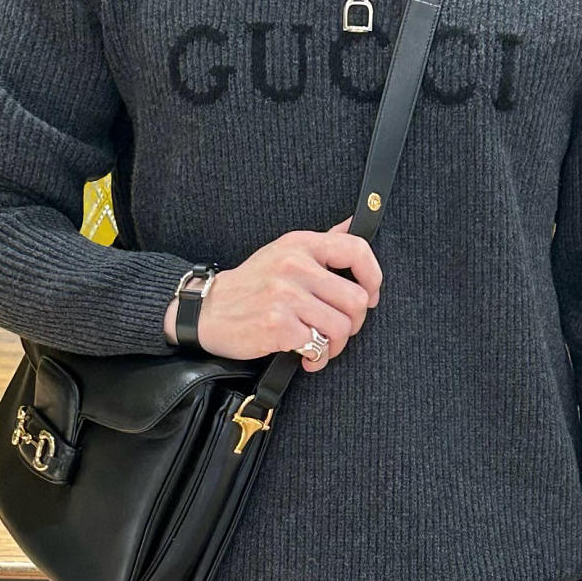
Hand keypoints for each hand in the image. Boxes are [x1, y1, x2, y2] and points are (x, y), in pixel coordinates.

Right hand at [169, 215, 380, 371]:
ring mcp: (285, 295)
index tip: (370, 296)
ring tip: (320, 347)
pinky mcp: (277, 325)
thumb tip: (353, 222)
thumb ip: (322, 242)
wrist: (208, 310)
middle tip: (338, 331)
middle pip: (356, 299)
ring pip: (341, 327)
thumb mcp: (284, 252)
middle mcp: (294, 266)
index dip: (373, 277)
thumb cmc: (252, 284)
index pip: (357, 249)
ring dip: (335, 345)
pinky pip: (317, 346)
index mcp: (301, 244)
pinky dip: (316, 358)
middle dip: (354, 324)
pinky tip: (305, 356)